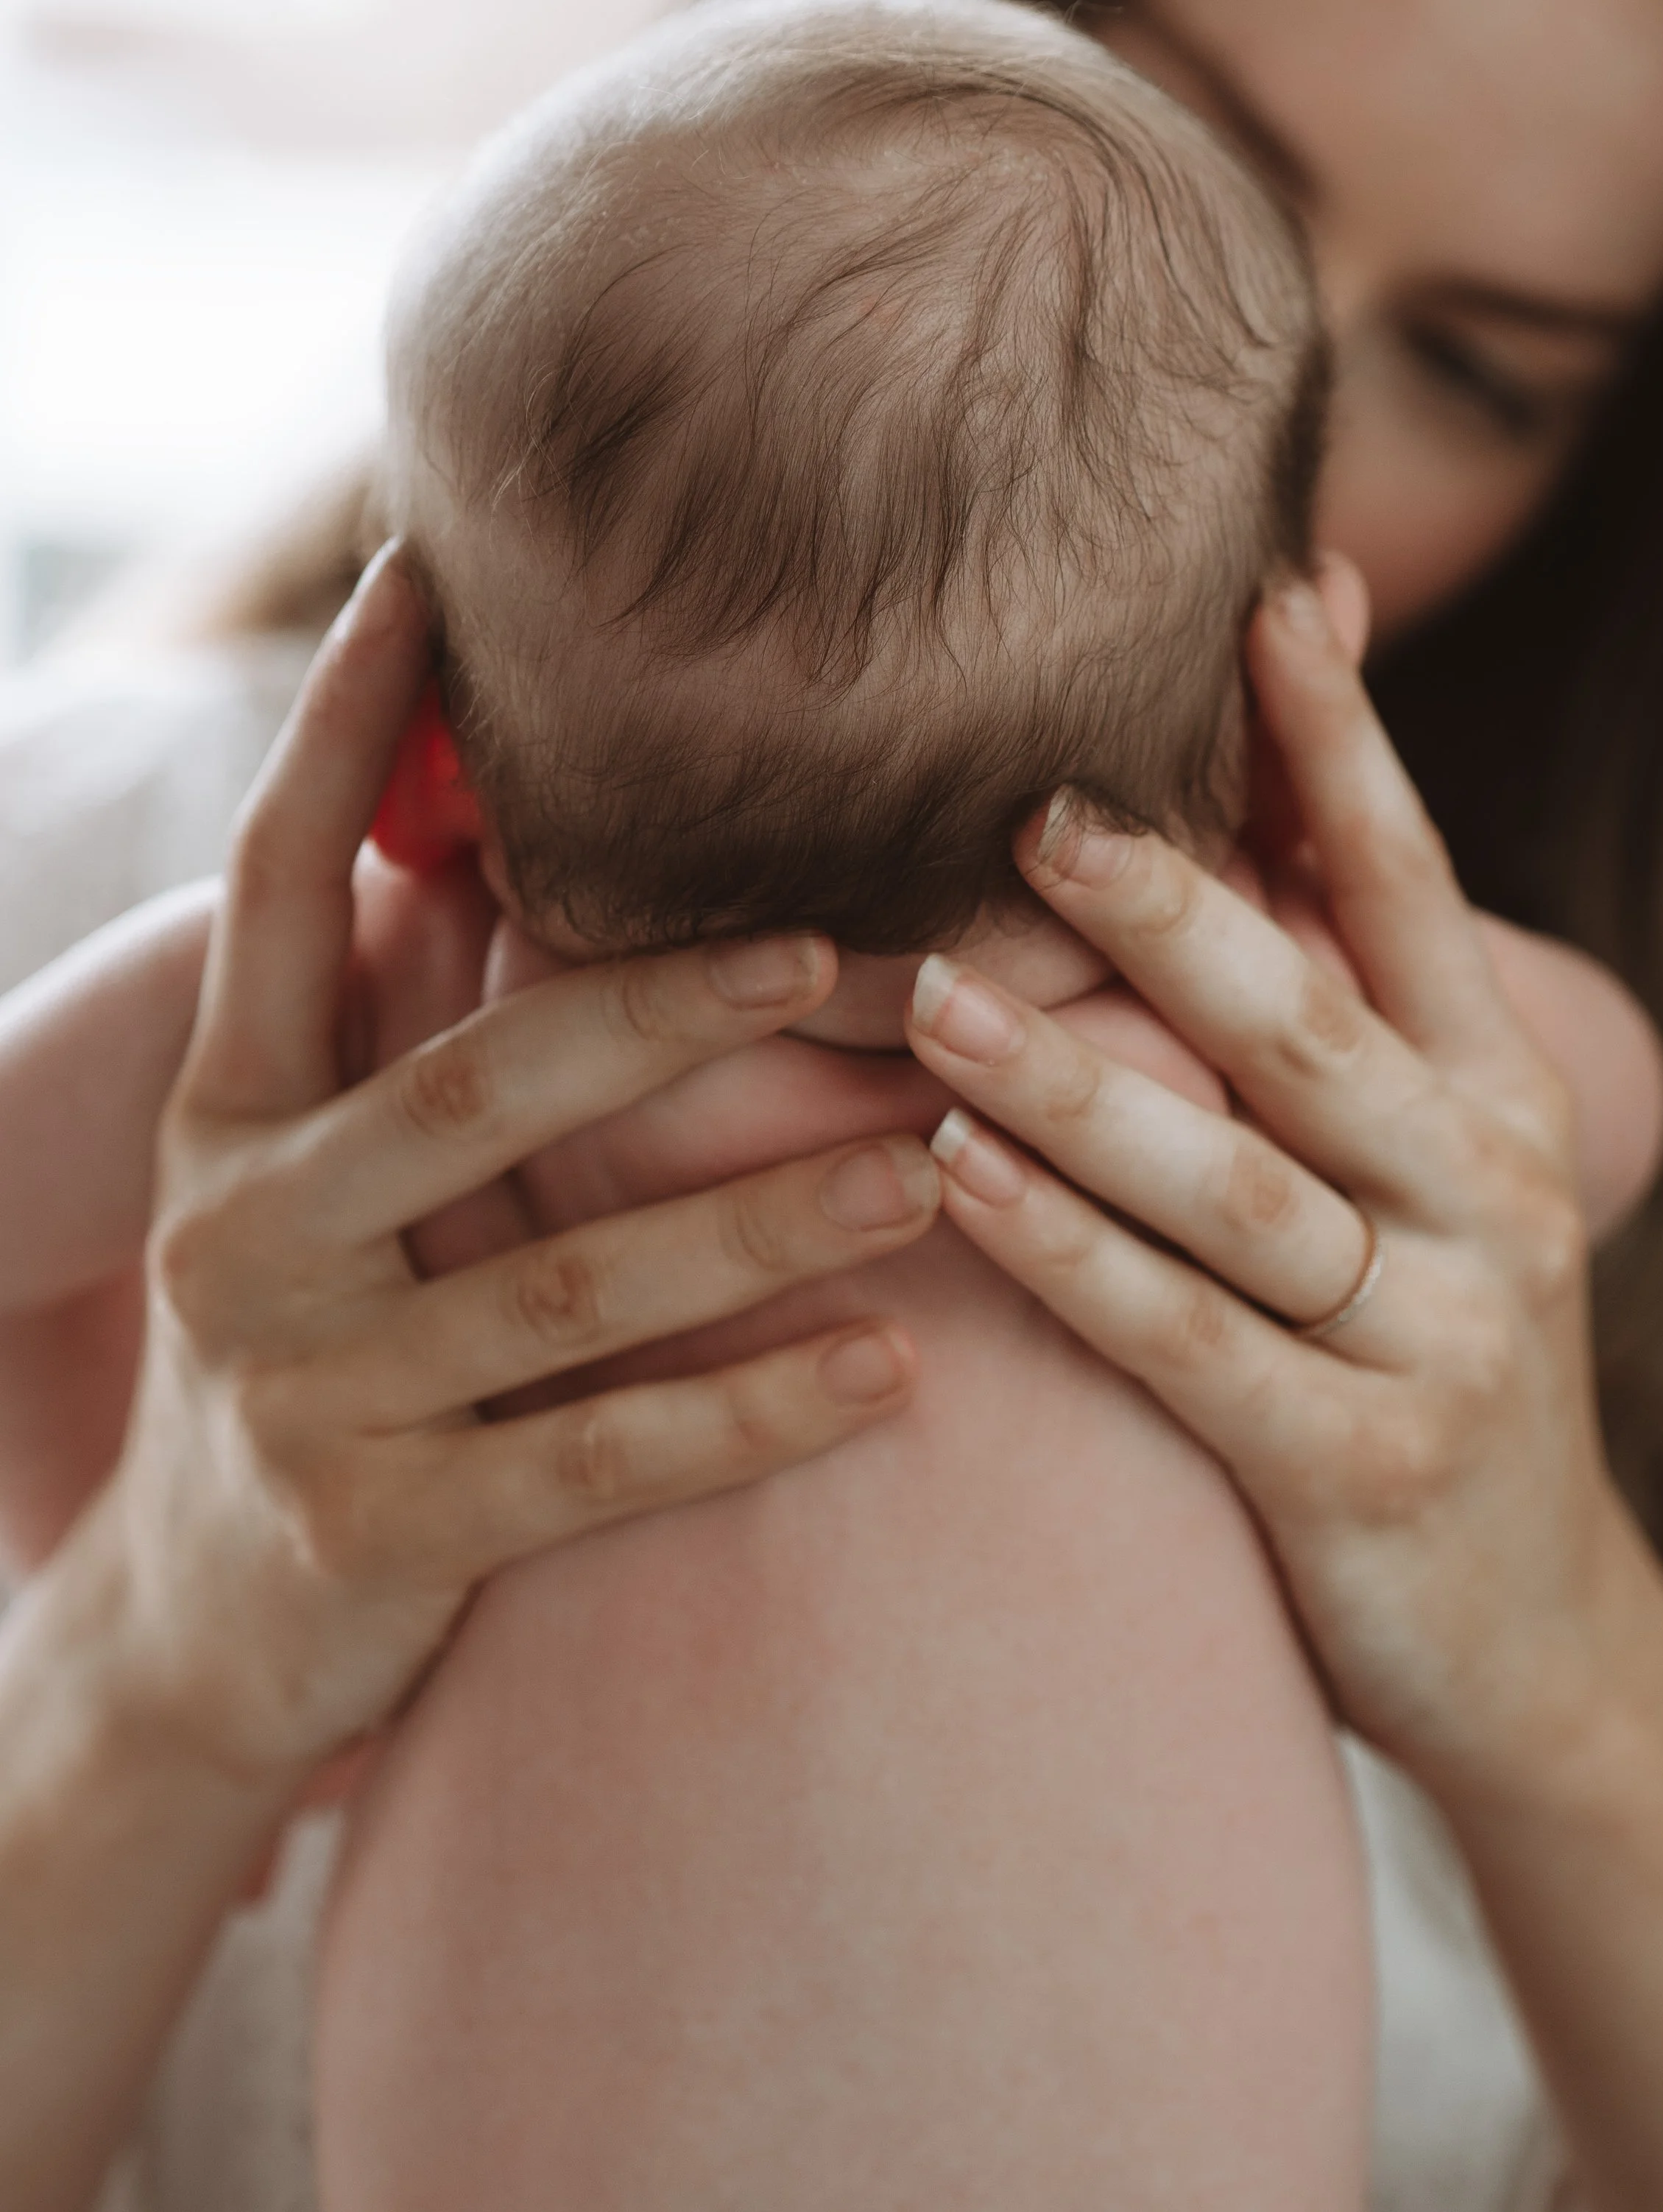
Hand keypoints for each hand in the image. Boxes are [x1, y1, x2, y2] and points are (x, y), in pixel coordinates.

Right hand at [73, 546, 938, 1783]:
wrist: (180, 1638)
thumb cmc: (299, 1355)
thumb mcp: (300, 1183)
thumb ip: (393, 1039)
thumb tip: (506, 836)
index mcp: (229, 1116)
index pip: (275, 886)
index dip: (338, 731)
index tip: (421, 573)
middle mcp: (250, 1235)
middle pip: (471, 1092)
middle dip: (651, 1011)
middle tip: (830, 948)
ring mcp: (311, 1396)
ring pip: (565, 1291)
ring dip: (761, 1224)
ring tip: (933, 1165)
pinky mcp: (385, 1536)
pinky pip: (599, 1465)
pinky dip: (751, 1419)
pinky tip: (893, 1376)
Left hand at [907, 578, 1621, 1790]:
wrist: (1531, 1640)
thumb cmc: (1424, 1360)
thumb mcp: (1425, 1183)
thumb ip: (1335, 1019)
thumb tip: (1237, 824)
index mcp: (1495, 1097)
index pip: (1408, 890)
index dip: (1340, 743)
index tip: (1263, 596)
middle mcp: (1488, 1193)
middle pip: (1313, 1022)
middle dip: (1180, 906)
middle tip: (1033, 810)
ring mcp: (1438, 1336)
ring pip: (1237, 1183)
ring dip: (1079, 1083)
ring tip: (929, 998)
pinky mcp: (1363, 1469)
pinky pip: (1189, 1343)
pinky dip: (1069, 1258)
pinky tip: (956, 1181)